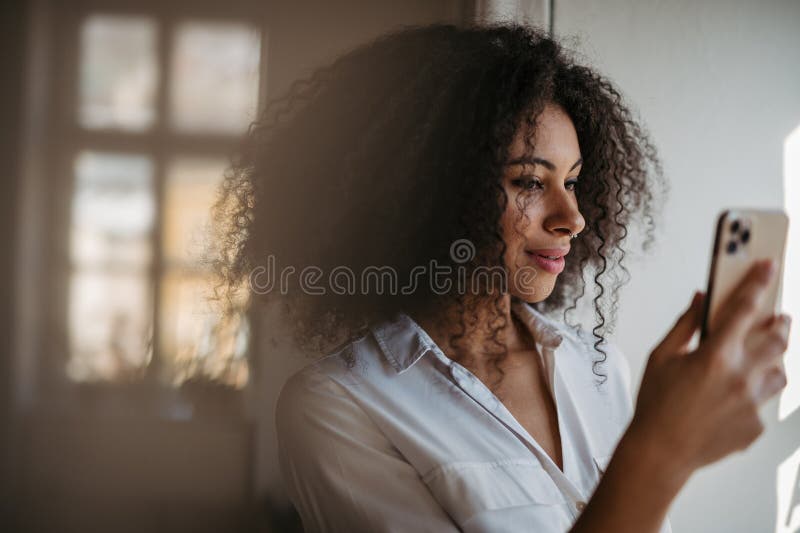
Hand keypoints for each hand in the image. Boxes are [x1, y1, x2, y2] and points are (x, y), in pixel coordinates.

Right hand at [628, 259, 790, 479]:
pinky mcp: (756, 425)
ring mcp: (752, 404)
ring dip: (772, 360)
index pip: (745, 308)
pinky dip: (753, 393)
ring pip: (779, 372)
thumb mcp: (662, 356)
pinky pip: (765, 401)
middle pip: (778, 339)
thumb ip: (686, 324)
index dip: (759, 282)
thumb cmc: (655, 403)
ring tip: (756, 359)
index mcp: (714, 355)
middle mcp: (740, 377)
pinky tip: (732, 397)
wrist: (660, 452)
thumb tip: (702, 298)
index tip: (770, 265)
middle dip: (779, 322)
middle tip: (776, 317)